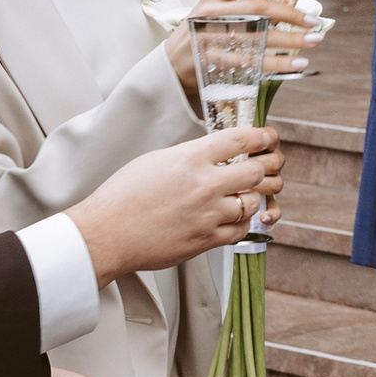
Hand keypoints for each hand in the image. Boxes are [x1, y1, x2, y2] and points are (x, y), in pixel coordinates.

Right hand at [66, 127, 285, 286]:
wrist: (106, 234)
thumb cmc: (122, 197)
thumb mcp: (156, 160)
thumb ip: (190, 156)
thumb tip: (212, 154)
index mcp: (191, 158)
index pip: (240, 139)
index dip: (260, 136)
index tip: (266, 137)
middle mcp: (205, 184)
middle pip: (257, 170)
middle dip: (267, 166)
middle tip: (269, 165)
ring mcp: (209, 214)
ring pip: (254, 202)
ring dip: (258, 196)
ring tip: (255, 192)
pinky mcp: (207, 240)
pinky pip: (242, 230)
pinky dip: (246, 222)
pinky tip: (240, 216)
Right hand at [168, 0, 324, 94]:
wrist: (170, 66)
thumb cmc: (203, 34)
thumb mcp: (216, 12)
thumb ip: (246, 5)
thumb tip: (291, 1)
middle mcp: (210, 13)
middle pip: (256, 9)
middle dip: (290, 15)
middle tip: (313, 21)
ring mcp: (209, 38)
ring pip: (257, 37)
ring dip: (290, 40)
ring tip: (313, 41)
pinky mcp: (212, 62)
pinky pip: (251, 62)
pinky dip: (277, 63)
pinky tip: (297, 63)